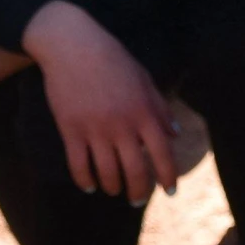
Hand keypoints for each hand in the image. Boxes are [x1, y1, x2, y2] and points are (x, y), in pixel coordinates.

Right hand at [22, 0, 176, 203]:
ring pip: (107, 172)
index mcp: (144, 113)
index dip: (167, 177)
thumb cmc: (111, 59)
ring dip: (113, 188)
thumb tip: (174, 135)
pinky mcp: (70, 128)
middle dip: (139, 191)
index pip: (163, 155)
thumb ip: (160, 109)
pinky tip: (89, 186)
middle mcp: (122, 125)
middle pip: (135, 171)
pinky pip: (78, 163)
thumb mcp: (143, 80)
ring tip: (113, 191)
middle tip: (137, 199)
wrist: (71, 45)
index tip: (169, 191)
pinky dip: (84, 180)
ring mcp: (94, 128)